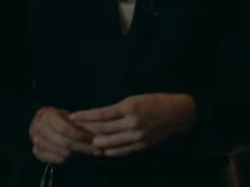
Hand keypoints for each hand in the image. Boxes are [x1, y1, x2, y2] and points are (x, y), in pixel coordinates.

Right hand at [29, 107, 98, 163]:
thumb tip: (93, 135)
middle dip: (78, 146)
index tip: (90, 139)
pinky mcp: (35, 150)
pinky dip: (57, 158)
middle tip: (92, 150)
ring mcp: (34, 139)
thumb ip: (79, 124)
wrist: (50, 123)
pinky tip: (68, 158)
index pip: (63, 127)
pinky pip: (45, 157)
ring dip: (70, 153)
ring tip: (84, 154)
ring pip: (54, 150)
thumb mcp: (71, 117)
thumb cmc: (65, 119)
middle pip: (60, 140)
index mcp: (46, 115)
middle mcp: (36, 127)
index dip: (77, 134)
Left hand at [69, 94, 196, 157]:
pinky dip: (109, 150)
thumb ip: (118, 109)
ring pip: (109, 142)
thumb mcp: (136, 99)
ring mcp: (137, 135)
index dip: (85, 117)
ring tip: (85, 140)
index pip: (101, 115)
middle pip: (102, 129)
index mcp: (130, 107)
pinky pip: (121, 150)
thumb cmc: (155, 101)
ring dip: (95, 141)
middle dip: (86, 129)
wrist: (177, 113)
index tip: (72, 117)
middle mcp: (132, 123)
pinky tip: (102, 149)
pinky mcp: (142, 144)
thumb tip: (98, 117)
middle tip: (74, 129)